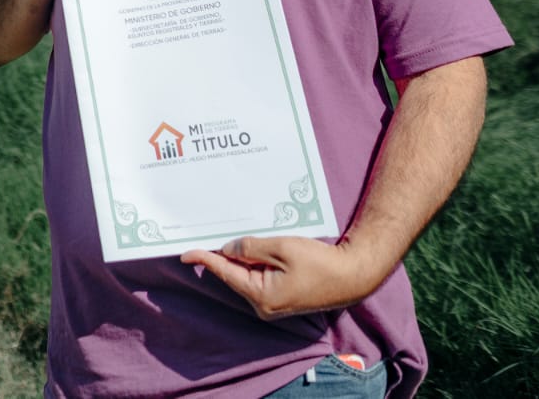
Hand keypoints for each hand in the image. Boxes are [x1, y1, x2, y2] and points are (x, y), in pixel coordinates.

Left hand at [181, 236, 383, 319]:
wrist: (353, 276)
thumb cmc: (320, 262)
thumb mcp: (281, 248)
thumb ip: (250, 247)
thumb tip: (227, 248)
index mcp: (261, 296)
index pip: (225, 273)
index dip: (204, 259)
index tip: (184, 252)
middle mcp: (263, 305)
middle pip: (235, 274)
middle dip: (224, 255)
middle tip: (209, 233)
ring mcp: (273, 305)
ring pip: (247, 275)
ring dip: (242, 257)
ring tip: (233, 236)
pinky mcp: (282, 298)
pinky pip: (260, 278)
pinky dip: (255, 263)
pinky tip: (254, 247)